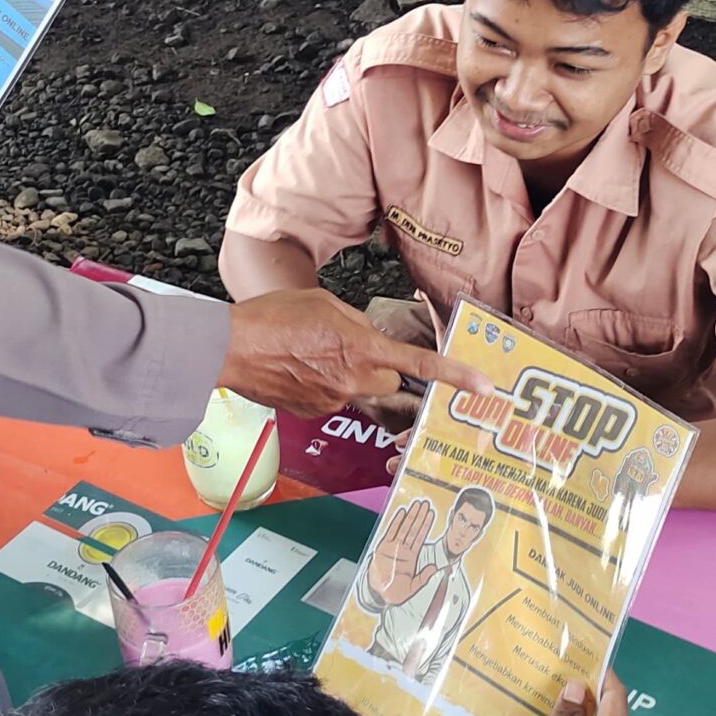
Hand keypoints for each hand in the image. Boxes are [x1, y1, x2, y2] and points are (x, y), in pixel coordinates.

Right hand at [215, 288, 492, 418]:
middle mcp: (353, 379)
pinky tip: (297, 368)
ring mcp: (333, 400)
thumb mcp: (324, 303)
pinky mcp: (313, 412)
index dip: (456, 376)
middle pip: (389, 379)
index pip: (419, 364)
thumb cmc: (272, 317)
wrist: (230, 348)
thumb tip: (367, 336)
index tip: (484, 388)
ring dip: (347, 373)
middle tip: (351, 346)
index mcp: (361, 347)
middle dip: (381, 365)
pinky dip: (323, 384)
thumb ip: (355, 322)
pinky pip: (333, 398)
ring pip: (359, 388)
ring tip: (309, 352)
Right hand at [367, 498, 434, 601]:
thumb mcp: (413, 587)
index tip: (431, 514)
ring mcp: (393, 548)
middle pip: (414, 529)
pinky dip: (396, 522)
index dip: (426, 526)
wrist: (380, 596)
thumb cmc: (396, 593)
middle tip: (425, 503)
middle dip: (419, 516)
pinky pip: (390, 532)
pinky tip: (402, 512)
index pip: (420, 538)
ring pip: (404, 528)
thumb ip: (424, 577)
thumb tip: (434, 567)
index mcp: (412, 558)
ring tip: (417, 504)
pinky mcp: (383, 548)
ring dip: (410, 516)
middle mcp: (404, 550)